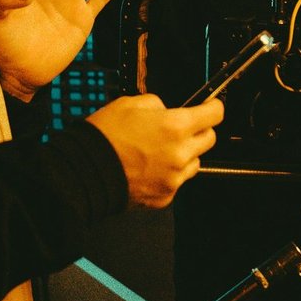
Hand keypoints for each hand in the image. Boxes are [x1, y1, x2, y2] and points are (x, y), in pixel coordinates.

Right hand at [86, 95, 222, 208]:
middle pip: (209, 140)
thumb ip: (157, 105)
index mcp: (175, 126)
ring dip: (184, 155)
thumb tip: (167, 111)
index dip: (213, 108)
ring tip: (159, 151)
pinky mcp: (165, 196)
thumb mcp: (130, 103)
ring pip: (194, 162)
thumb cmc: (104, 136)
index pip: (215, 115)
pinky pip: (176, 182)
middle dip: (198, 131)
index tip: (211, 107)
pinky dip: (168, 174)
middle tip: (179, 129)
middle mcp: (180, 154)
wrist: (85, 171)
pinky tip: (149, 168)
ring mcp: (174, 178)